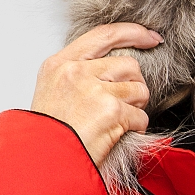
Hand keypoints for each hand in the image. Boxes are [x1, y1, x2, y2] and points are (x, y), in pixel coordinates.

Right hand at [31, 23, 161, 166]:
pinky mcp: (111, 111)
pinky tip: (119, 134)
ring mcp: (95, 90)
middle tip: (124, 104)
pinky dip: (136, 127)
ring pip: (139, 89)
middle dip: (134, 85)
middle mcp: (78, 72)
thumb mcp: (52, 92)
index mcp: (61, 64)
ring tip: (118, 121)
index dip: (133, 33)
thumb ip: (78, 75)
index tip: (151, 37)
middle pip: (129, 64)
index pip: (104, 35)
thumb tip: (112, 70)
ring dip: (136, 107)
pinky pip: (140, 116)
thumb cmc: (48, 136)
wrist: (42, 162)